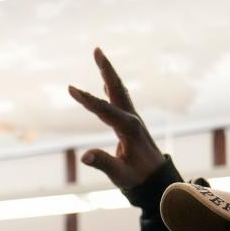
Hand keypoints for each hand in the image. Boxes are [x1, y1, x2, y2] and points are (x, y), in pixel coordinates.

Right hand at [68, 47, 165, 189]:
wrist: (158, 181)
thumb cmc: (139, 179)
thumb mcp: (120, 175)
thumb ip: (103, 163)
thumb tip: (84, 156)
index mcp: (129, 129)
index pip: (104, 110)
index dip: (87, 100)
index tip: (71, 88)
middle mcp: (132, 119)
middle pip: (117, 89)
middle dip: (106, 69)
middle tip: (97, 49)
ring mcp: (133, 120)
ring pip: (119, 91)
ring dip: (108, 73)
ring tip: (99, 56)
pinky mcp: (131, 124)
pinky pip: (119, 100)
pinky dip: (110, 88)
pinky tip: (104, 82)